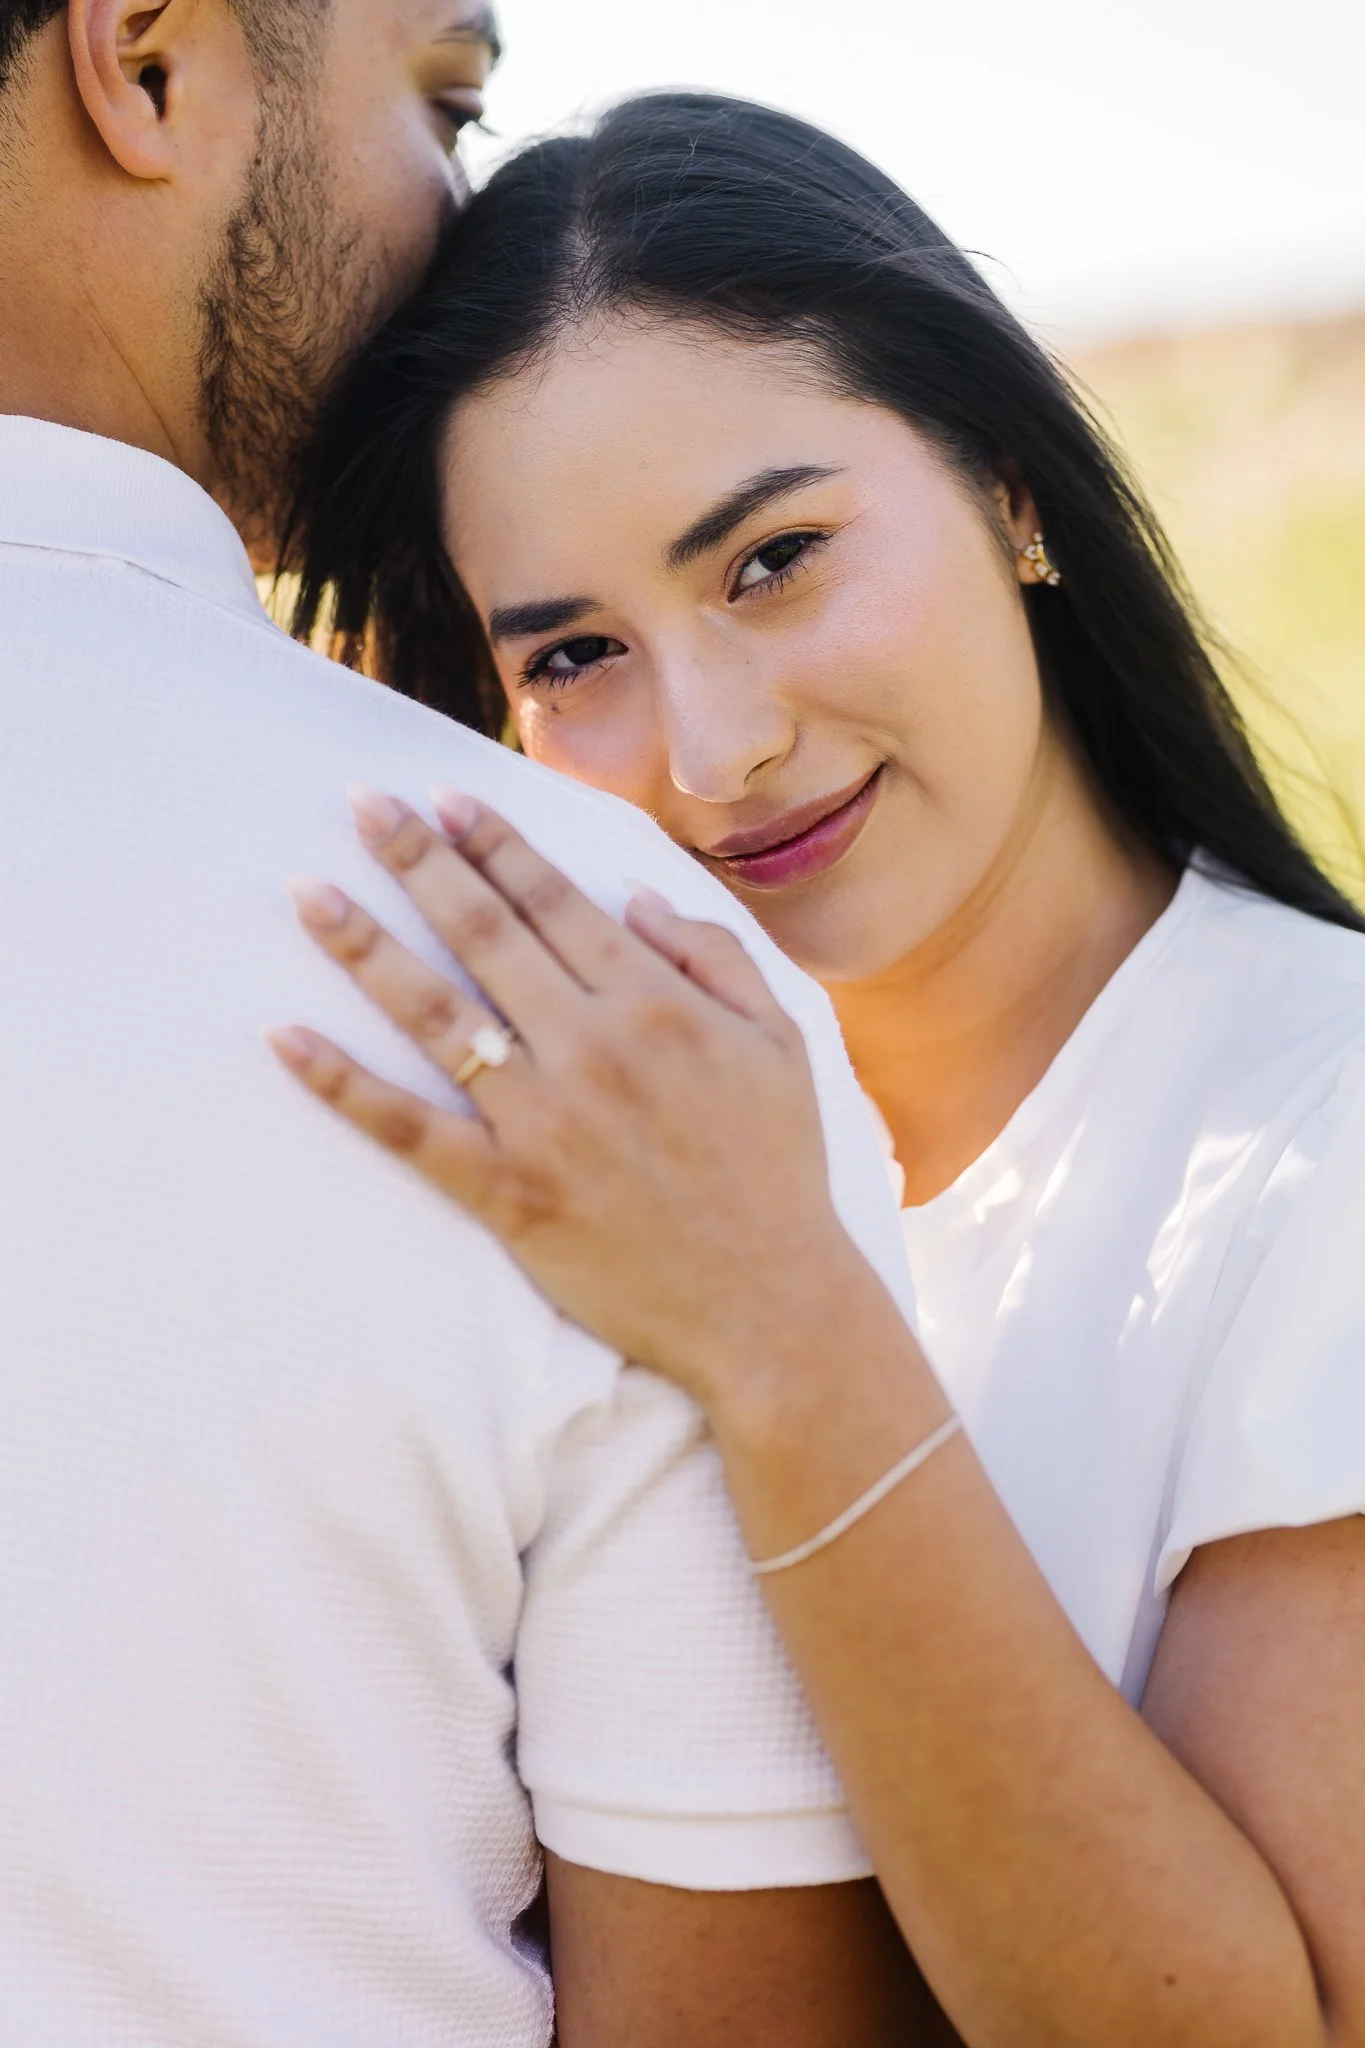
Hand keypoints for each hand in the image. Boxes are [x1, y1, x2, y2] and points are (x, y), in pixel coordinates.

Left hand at [268, 788, 866, 1403]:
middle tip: (361, 806)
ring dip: (363, 945)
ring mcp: (541, 1121)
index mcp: (656, 1004)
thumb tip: (630, 897)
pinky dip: (341, 1083)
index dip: (494, 843)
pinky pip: (408, 1128)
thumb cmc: (777, 1170)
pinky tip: (285, 1038)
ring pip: (433, 1014)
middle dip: (418, 861)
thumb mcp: (782, 1041)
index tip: (443, 798)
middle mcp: (590, 1048)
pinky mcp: (506, 1192)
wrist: (768, 1304)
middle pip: (483, 935)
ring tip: (307, 893)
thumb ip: (712, 955)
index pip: (554, 901)